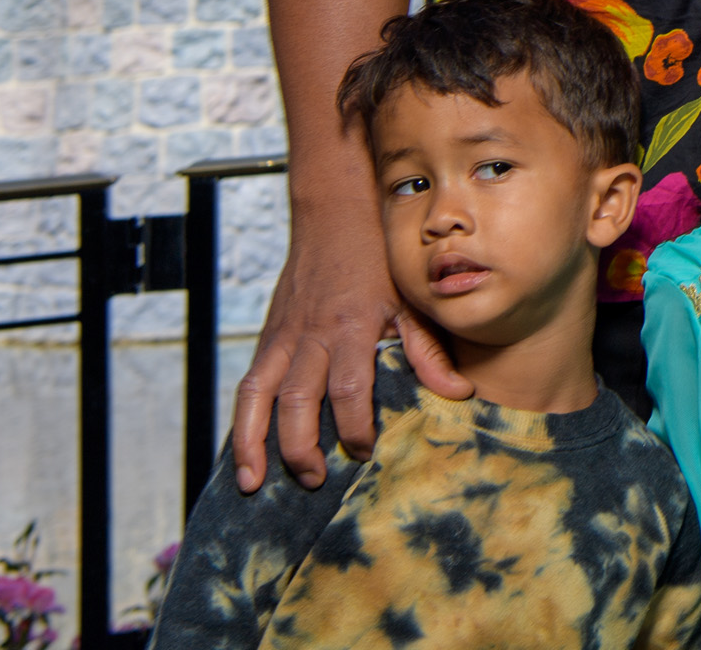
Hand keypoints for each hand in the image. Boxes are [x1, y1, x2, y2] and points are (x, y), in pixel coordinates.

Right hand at [228, 192, 467, 490]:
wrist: (335, 217)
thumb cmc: (378, 262)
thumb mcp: (410, 302)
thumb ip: (428, 352)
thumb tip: (459, 394)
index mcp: (352, 327)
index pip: (347, 388)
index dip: (354, 426)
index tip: (364, 454)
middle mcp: (311, 335)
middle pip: (296, 400)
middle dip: (300, 446)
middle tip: (315, 479)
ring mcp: (283, 337)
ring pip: (257, 395)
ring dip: (252, 442)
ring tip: (251, 482)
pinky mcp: (268, 337)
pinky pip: (248, 384)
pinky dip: (242, 420)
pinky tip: (243, 451)